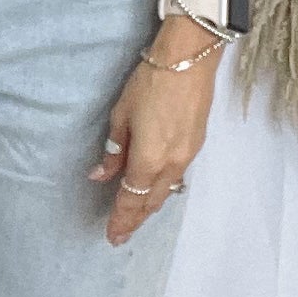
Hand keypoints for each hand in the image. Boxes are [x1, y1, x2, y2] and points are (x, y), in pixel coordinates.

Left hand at [91, 19, 219, 243]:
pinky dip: (162, 189)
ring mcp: (187, 156)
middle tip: (120, 235)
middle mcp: (171, 164)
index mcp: (149, 159)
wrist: (189, 60)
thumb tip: (100, 174)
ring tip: (135, 217)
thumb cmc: (151, 82)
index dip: (121, 220)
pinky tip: (154, 189)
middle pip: (151, 201)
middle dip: (135, 220)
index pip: (131, 199)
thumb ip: (113, 150)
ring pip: (166, 191)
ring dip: (150, 206)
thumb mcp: (122, 115)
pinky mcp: (196, 145)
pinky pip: (177, 177)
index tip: (112, 236)